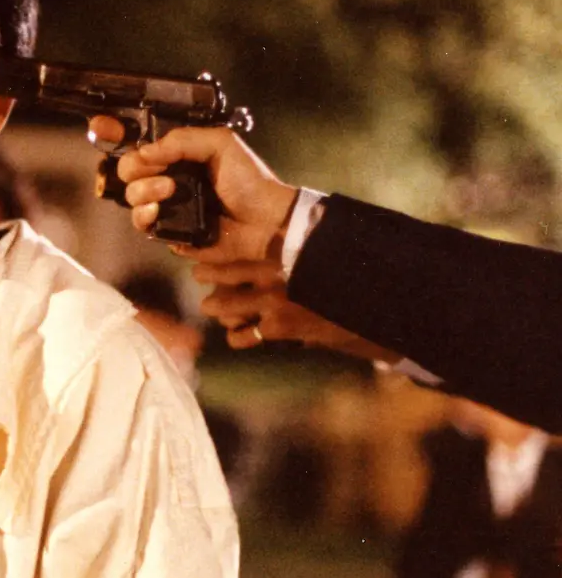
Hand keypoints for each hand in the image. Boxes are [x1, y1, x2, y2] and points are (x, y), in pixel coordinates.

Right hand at [88, 120, 298, 263]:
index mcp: (178, 154)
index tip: (98, 126)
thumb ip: (180, 140)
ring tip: (169, 192)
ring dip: (143, 191)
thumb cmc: (248, 180)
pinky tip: (158, 211)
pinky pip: (142, 223)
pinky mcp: (169, 231)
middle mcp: (168, 176)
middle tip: (159, 172)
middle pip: (127, 169)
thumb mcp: (220, 143)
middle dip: (134, 168)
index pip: (139, 141)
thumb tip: (144, 152)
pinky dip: (144, 215)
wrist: (264, 221)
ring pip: (130, 196)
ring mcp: (167, 204)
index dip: (114, 132)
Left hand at [194, 259, 399, 361]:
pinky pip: (240, 335)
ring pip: (221, 305)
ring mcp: (274, 301)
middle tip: (200, 275)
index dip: (211, 249)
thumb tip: (270, 241)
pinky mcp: (280, 328)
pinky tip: (240, 333)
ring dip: (219, 308)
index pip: (230, 244)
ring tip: (214, 307)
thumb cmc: (347, 276)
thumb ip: (291, 250)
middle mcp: (273, 271)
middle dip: (207, 275)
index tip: (199, 250)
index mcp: (281, 248)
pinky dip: (237, 336)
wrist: (378, 304)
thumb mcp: (318, 254)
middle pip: (219, 272)